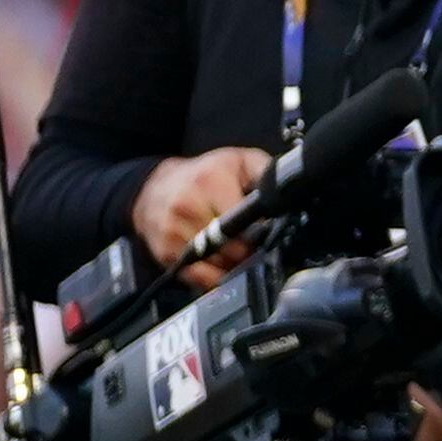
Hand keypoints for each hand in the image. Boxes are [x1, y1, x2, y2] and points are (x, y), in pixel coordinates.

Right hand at [131, 147, 270, 287]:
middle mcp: (187, 206)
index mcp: (209, 182)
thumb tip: (286, 194)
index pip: (244, 221)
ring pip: (217, 265)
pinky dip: (215, 278)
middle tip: (255, 246)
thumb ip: (266, 173)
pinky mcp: (165, 253)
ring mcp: (173, 232)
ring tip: (237, 252)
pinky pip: (199, 278)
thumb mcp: (239, 162)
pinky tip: (221, 265)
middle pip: (232, 248)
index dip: (260, 232)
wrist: (155, 188)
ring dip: (233, 265)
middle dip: (249, 252)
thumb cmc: (204, 175)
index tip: (266, 234)